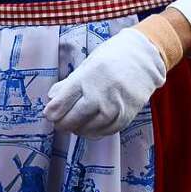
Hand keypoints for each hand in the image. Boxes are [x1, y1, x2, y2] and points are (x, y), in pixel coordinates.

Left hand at [44, 26, 165, 137]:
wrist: (142, 60)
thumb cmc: (111, 59)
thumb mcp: (86, 66)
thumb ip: (69, 83)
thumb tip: (52, 97)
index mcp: (85, 78)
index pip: (62, 102)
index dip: (52, 112)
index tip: (48, 114)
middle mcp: (99, 95)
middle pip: (73, 118)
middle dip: (62, 124)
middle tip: (58, 123)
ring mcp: (113, 107)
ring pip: (89, 128)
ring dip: (78, 129)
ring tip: (74, 126)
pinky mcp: (126, 116)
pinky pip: (106, 131)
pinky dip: (95, 132)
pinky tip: (90, 128)